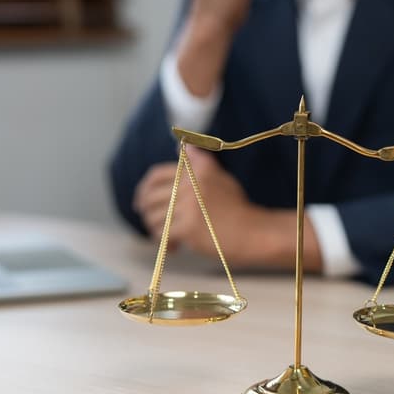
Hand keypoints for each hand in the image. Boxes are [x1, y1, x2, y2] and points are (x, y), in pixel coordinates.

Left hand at [134, 148, 259, 262]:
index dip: (143, 190)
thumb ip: (199, 162)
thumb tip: (181, 145)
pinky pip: (162, 234)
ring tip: (171, 238)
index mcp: (196, 169)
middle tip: (154, 225)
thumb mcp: (220, 177)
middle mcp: (191, 183)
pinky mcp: (189, 227)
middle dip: (147, 214)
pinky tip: (176, 247)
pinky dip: (165, 243)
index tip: (140, 203)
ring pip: (154, 218)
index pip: (156, 176)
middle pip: (150, 198)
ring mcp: (189, 205)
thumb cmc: (237, 209)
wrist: (253, 233)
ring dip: (158, 231)